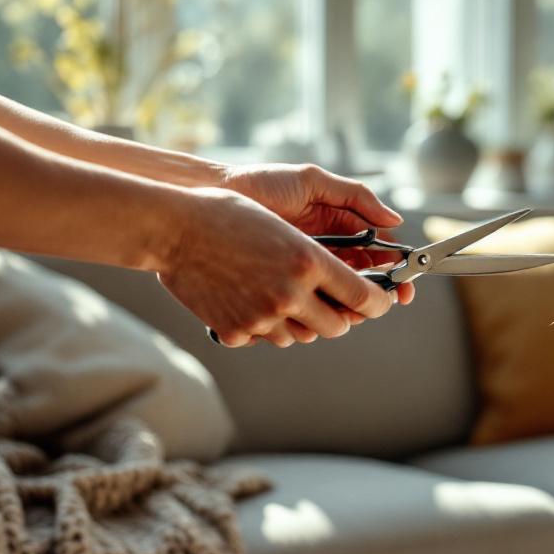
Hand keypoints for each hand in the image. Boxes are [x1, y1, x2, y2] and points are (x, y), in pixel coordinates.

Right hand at [158, 187, 394, 347]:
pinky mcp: (238, 332)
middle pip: (339, 326)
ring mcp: (263, 317)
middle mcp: (291, 294)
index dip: (379, 303)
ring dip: (303, 320)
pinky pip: (268, 338)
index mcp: (309, 263)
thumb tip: (349, 284)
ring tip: (284, 294)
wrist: (173, 228)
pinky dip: (267, 325)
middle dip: (341, 315)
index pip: (364, 298)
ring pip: (304, 335)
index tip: (381, 301)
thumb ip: (322, 259)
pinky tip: (253, 300)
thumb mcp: (287, 228)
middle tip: (333, 301)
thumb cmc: (229, 215)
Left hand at [221, 163, 415, 314]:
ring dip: (344, 310)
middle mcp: (323, 256)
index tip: (402, 288)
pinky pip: (302, 309)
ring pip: (334, 303)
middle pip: (360, 287)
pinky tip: (312, 310)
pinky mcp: (278, 290)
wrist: (210, 196)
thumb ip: (355, 197)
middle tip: (374, 302)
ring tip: (345, 309)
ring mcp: (301, 276)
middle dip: (372, 298)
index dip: (393, 275)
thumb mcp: (312, 182)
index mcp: (339, 230)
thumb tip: (395, 221)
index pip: (376, 258)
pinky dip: (312, 314)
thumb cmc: (260, 183)